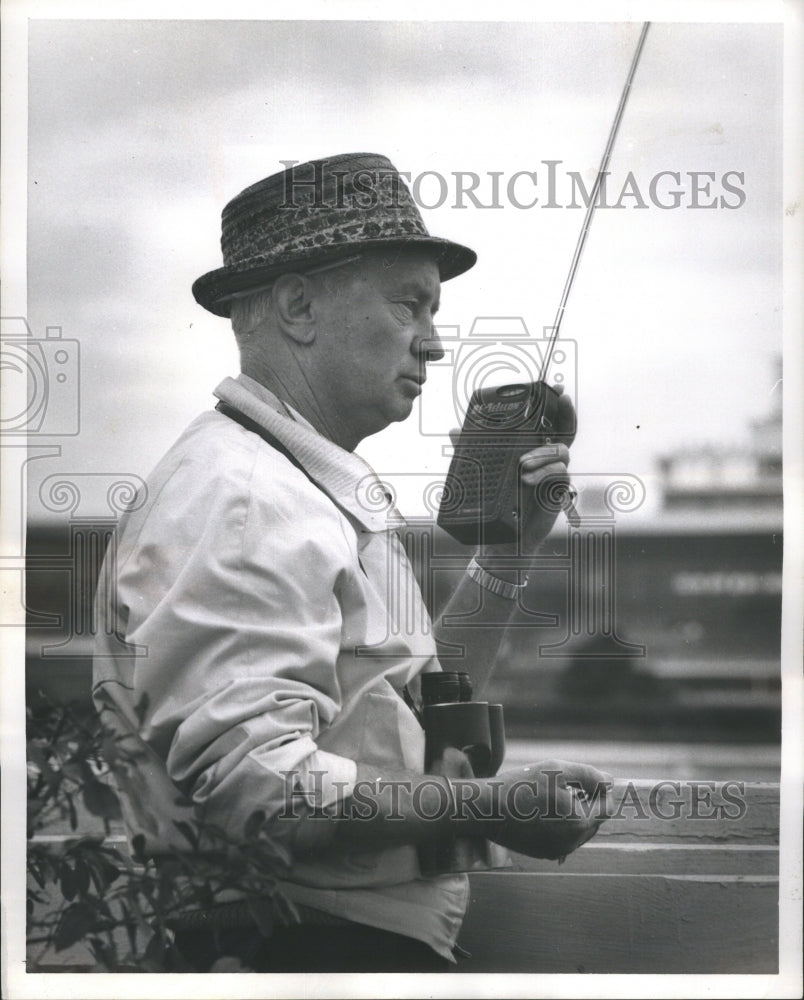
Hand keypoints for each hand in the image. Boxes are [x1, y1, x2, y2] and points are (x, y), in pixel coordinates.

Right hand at [478, 758, 609, 859]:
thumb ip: (588, 775)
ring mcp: (557, 850)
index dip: (602, 789)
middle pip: (594, 820)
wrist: (487, 809)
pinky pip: (563, 837)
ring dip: (574, 812)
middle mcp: (571, 843)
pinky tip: (542, 808)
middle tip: (568, 783)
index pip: (607, 807)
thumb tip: (609, 780)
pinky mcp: (543, 852)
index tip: (589, 778)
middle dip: (588, 801)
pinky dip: (560, 823)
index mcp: (579, 823)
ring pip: (579, 830)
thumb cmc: (521, 786)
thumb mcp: (557, 770)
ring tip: (553, 795)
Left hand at [479, 385, 575, 559]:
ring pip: (562, 451)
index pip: (548, 424)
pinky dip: (545, 473)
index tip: (558, 390)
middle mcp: (546, 459)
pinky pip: (560, 474)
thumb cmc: (499, 503)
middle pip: (565, 431)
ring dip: (544, 453)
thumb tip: (454, 431)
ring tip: (523, 464)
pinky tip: (528, 479)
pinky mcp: (557, 492)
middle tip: (562, 401)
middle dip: (566, 413)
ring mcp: (554, 475)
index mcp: (531, 450)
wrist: (504, 539)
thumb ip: (471, 452)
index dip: (556, 407)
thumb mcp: (482, 474)